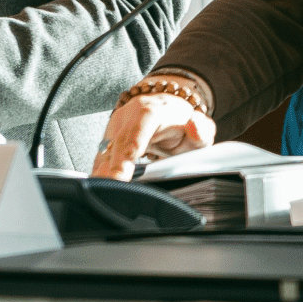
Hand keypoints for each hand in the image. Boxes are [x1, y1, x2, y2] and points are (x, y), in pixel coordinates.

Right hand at [90, 91, 215, 178]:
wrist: (168, 112)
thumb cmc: (183, 124)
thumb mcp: (201, 127)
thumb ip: (202, 129)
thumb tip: (194, 127)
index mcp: (153, 110)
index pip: (140, 129)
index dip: (131, 148)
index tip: (125, 166)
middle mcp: (130, 115)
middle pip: (119, 142)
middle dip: (114, 166)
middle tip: (113, 187)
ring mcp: (116, 125)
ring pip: (106, 150)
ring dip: (104, 171)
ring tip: (103, 191)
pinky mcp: (108, 137)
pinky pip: (102, 156)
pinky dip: (101, 171)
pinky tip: (100, 186)